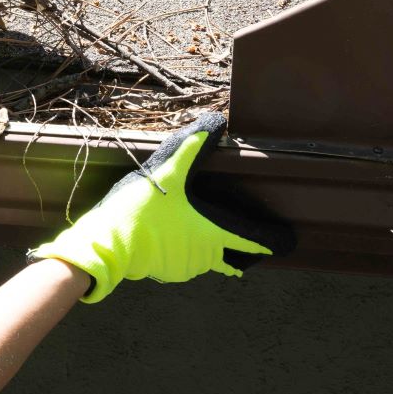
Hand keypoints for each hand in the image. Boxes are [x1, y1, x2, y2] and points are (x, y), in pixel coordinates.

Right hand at [28, 112, 293, 303]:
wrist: (106, 243)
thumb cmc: (139, 209)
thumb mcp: (168, 171)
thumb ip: (193, 147)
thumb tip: (217, 121)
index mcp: (211, 233)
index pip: (251, 241)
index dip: (270, 242)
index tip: (286, 244)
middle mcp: (202, 255)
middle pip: (231, 257)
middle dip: (242, 253)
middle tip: (251, 249)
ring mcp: (183, 267)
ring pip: (205, 260)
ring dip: (208, 249)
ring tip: (201, 233)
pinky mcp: (164, 271)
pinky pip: (184, 263)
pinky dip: (185, 252)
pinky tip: (173, 238)